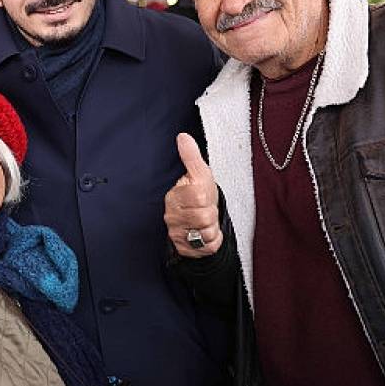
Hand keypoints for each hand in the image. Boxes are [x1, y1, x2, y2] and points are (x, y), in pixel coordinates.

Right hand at [164, 133, 220, 257]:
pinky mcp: (184, 249)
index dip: (208, 197)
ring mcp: (177, 234)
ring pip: (206, 233)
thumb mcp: (199, 173)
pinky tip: (206, 234)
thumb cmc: (199, 194)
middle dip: (211, 214)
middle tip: (206, 210)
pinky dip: (213, 242)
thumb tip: (183, 136)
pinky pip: (208, 247)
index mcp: (174, 195)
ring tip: (206, 222)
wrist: (197, 219)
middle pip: (204, 217)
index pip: (199, 196)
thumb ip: (191, 156)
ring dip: (212, 228)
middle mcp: (171, 216)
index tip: (203, 196)